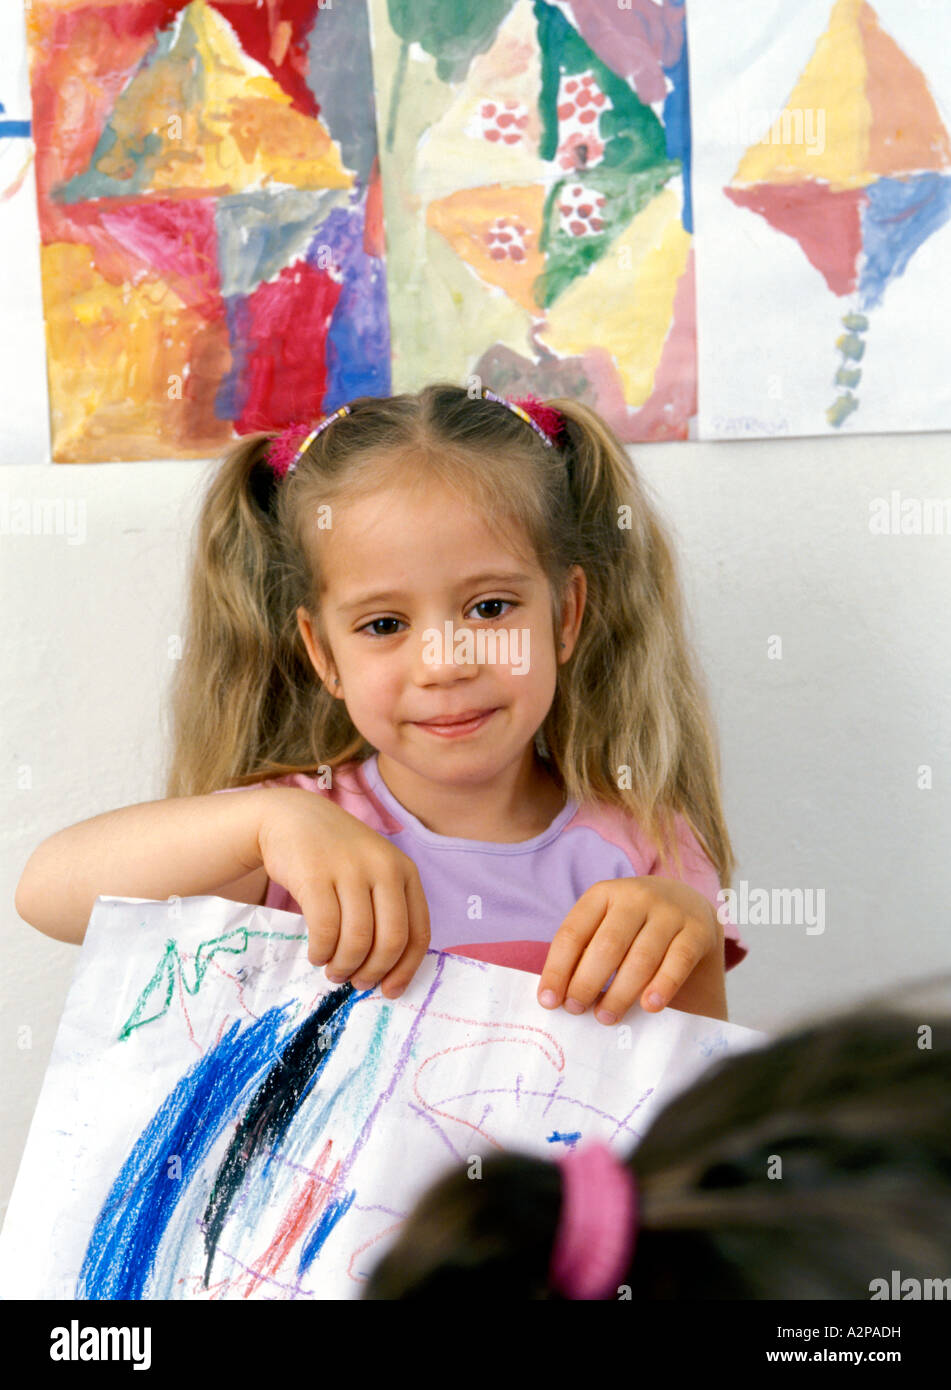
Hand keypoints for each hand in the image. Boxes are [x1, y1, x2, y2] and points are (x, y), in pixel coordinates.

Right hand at [256, 788, 430, 998]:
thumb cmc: (336, 856)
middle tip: (357, 983)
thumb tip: (388, 972)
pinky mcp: (315, 874)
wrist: (291, 818)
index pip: (418, 932)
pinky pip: (325, 929)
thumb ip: (385, 911)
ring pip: (358, 938)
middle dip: (374, 971)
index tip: (390, 991)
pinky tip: (317, 954)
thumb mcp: (372, 873)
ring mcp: (350, 868)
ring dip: (345, 965)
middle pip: (391, 940)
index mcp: (405, 871)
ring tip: (333, 970)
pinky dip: (322, 951)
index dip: (406, 969)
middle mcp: (383, 867)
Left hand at [537, 876, 722, 1024]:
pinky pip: (678, 961)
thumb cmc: (633, 924)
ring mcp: (669, 912)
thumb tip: (558, 997)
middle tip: (577, 1010)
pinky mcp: (697, 930)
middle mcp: (636, 897)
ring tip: (606, 1017)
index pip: (573, 933)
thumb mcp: (605, 924)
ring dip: (620, 993)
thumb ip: (584, 952)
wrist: (687, 903)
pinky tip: (649, 1006)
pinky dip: (662, 986)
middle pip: (607, 946)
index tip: (549, 1001)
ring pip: (641, 958)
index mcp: (603, 894)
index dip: (558, 969)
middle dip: (587, 983)